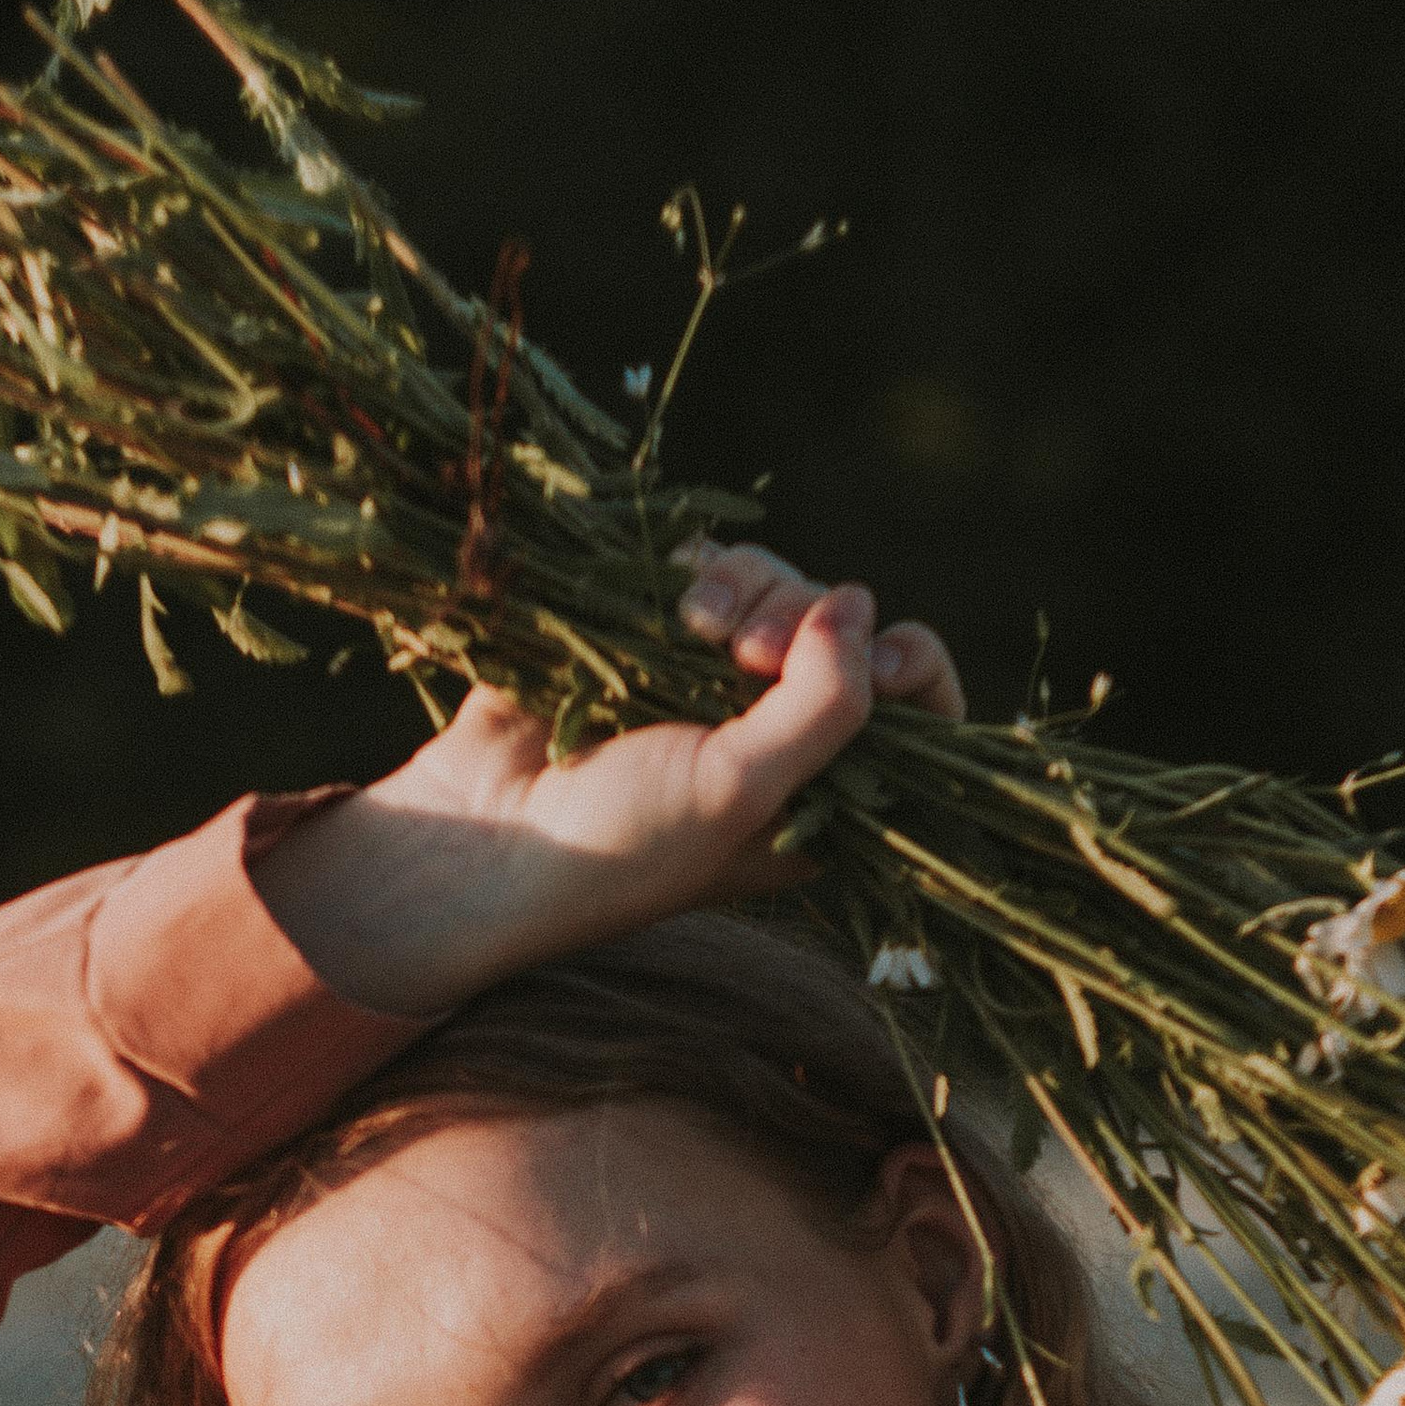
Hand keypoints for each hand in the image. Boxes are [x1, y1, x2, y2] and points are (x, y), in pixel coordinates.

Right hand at [258, 543, 965, 1019]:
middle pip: (843, 623)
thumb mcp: (744, 790)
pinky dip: (692, 570)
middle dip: (803, 618)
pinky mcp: (649, 632)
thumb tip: (859, 603)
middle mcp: (779, 729)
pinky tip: (662, 608)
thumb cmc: (622, 842)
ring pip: (773, 580)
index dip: (909, 665)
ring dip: (742, 588)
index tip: (877, 661)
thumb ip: (827, 704)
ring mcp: (714, 677)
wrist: (485, 836)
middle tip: (746, 659)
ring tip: (691, 631)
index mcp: (826, 792)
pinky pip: (703, 563)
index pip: (919, 710)